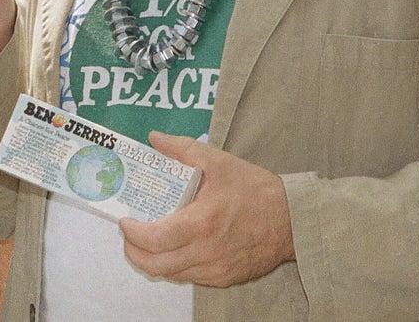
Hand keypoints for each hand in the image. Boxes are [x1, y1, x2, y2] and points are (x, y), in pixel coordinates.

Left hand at [119, 132, 294, 287]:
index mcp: (202, 223)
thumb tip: (155, 139)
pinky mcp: (225, 278)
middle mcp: (207, 252)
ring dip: (154, 260)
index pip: (155, 239)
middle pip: (157, 265)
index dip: (133, 234)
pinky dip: (176, 264)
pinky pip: (191, 276)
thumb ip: (182, 149)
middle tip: (130, 235)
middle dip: (134, 252)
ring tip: (149, 240)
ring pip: (172, 273)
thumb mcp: (219, 162)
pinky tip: (176, 247)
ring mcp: (216, 269)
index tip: (125, 221)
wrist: (293, 221)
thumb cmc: (257, 190)